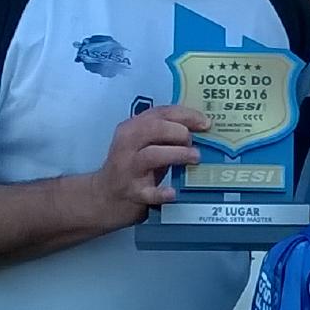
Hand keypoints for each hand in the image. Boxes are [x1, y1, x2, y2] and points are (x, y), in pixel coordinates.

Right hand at [91, 105, 207, 226]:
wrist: (104, 196)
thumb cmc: (131, 167)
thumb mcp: (144, 144)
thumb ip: (165, 135)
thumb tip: (200, 130)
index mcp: (132, 128)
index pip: (160, 113)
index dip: (186, 115)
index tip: (205, 122)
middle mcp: (127, 145)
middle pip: (154, 129)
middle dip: (179, 132)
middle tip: (194, 142)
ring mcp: (128, 169)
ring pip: (152, 155)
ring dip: (177, 154)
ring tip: (194, 157)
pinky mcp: (131, 192)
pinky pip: (148, 192)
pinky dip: (161, 192)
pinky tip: (173, 192)